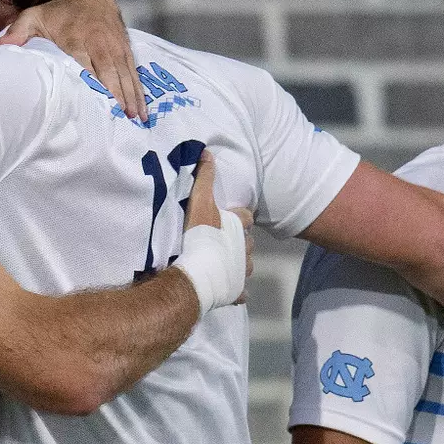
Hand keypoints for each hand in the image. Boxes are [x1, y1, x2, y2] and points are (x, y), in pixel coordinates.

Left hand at [1, 0, 145, 122]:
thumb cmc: (57, 11)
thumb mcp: (34, 15)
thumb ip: (19, 31)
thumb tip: (1, 45)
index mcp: (77, 38)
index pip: (86, 65)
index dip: (93, 84)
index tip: (98, 105)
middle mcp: (99, 43)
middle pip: (110, 72)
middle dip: (118, 95)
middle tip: (124, 118)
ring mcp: (115, 46)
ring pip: (125, 73)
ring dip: (132, 96)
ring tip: (137, 118)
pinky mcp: (125, 49)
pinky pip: (133, 70)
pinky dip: (138, 89)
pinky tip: (142, 108)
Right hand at [178, 152, 251, 306]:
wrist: (195, 273)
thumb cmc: (198, 236)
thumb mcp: (199, 202)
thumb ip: (203, 178)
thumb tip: (207, 152)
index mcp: (238, 226)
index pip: (245, 216)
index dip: (238, 216)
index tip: (229, 217)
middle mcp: (246, 247)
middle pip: (248, 241)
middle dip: (239, 240)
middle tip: (222, 240)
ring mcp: (241, 270)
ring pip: (246, 265)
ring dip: (237, 263)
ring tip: (222, 263)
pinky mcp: (235, 290)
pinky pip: (239, 291)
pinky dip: (235, 289)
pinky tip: (227, 288)